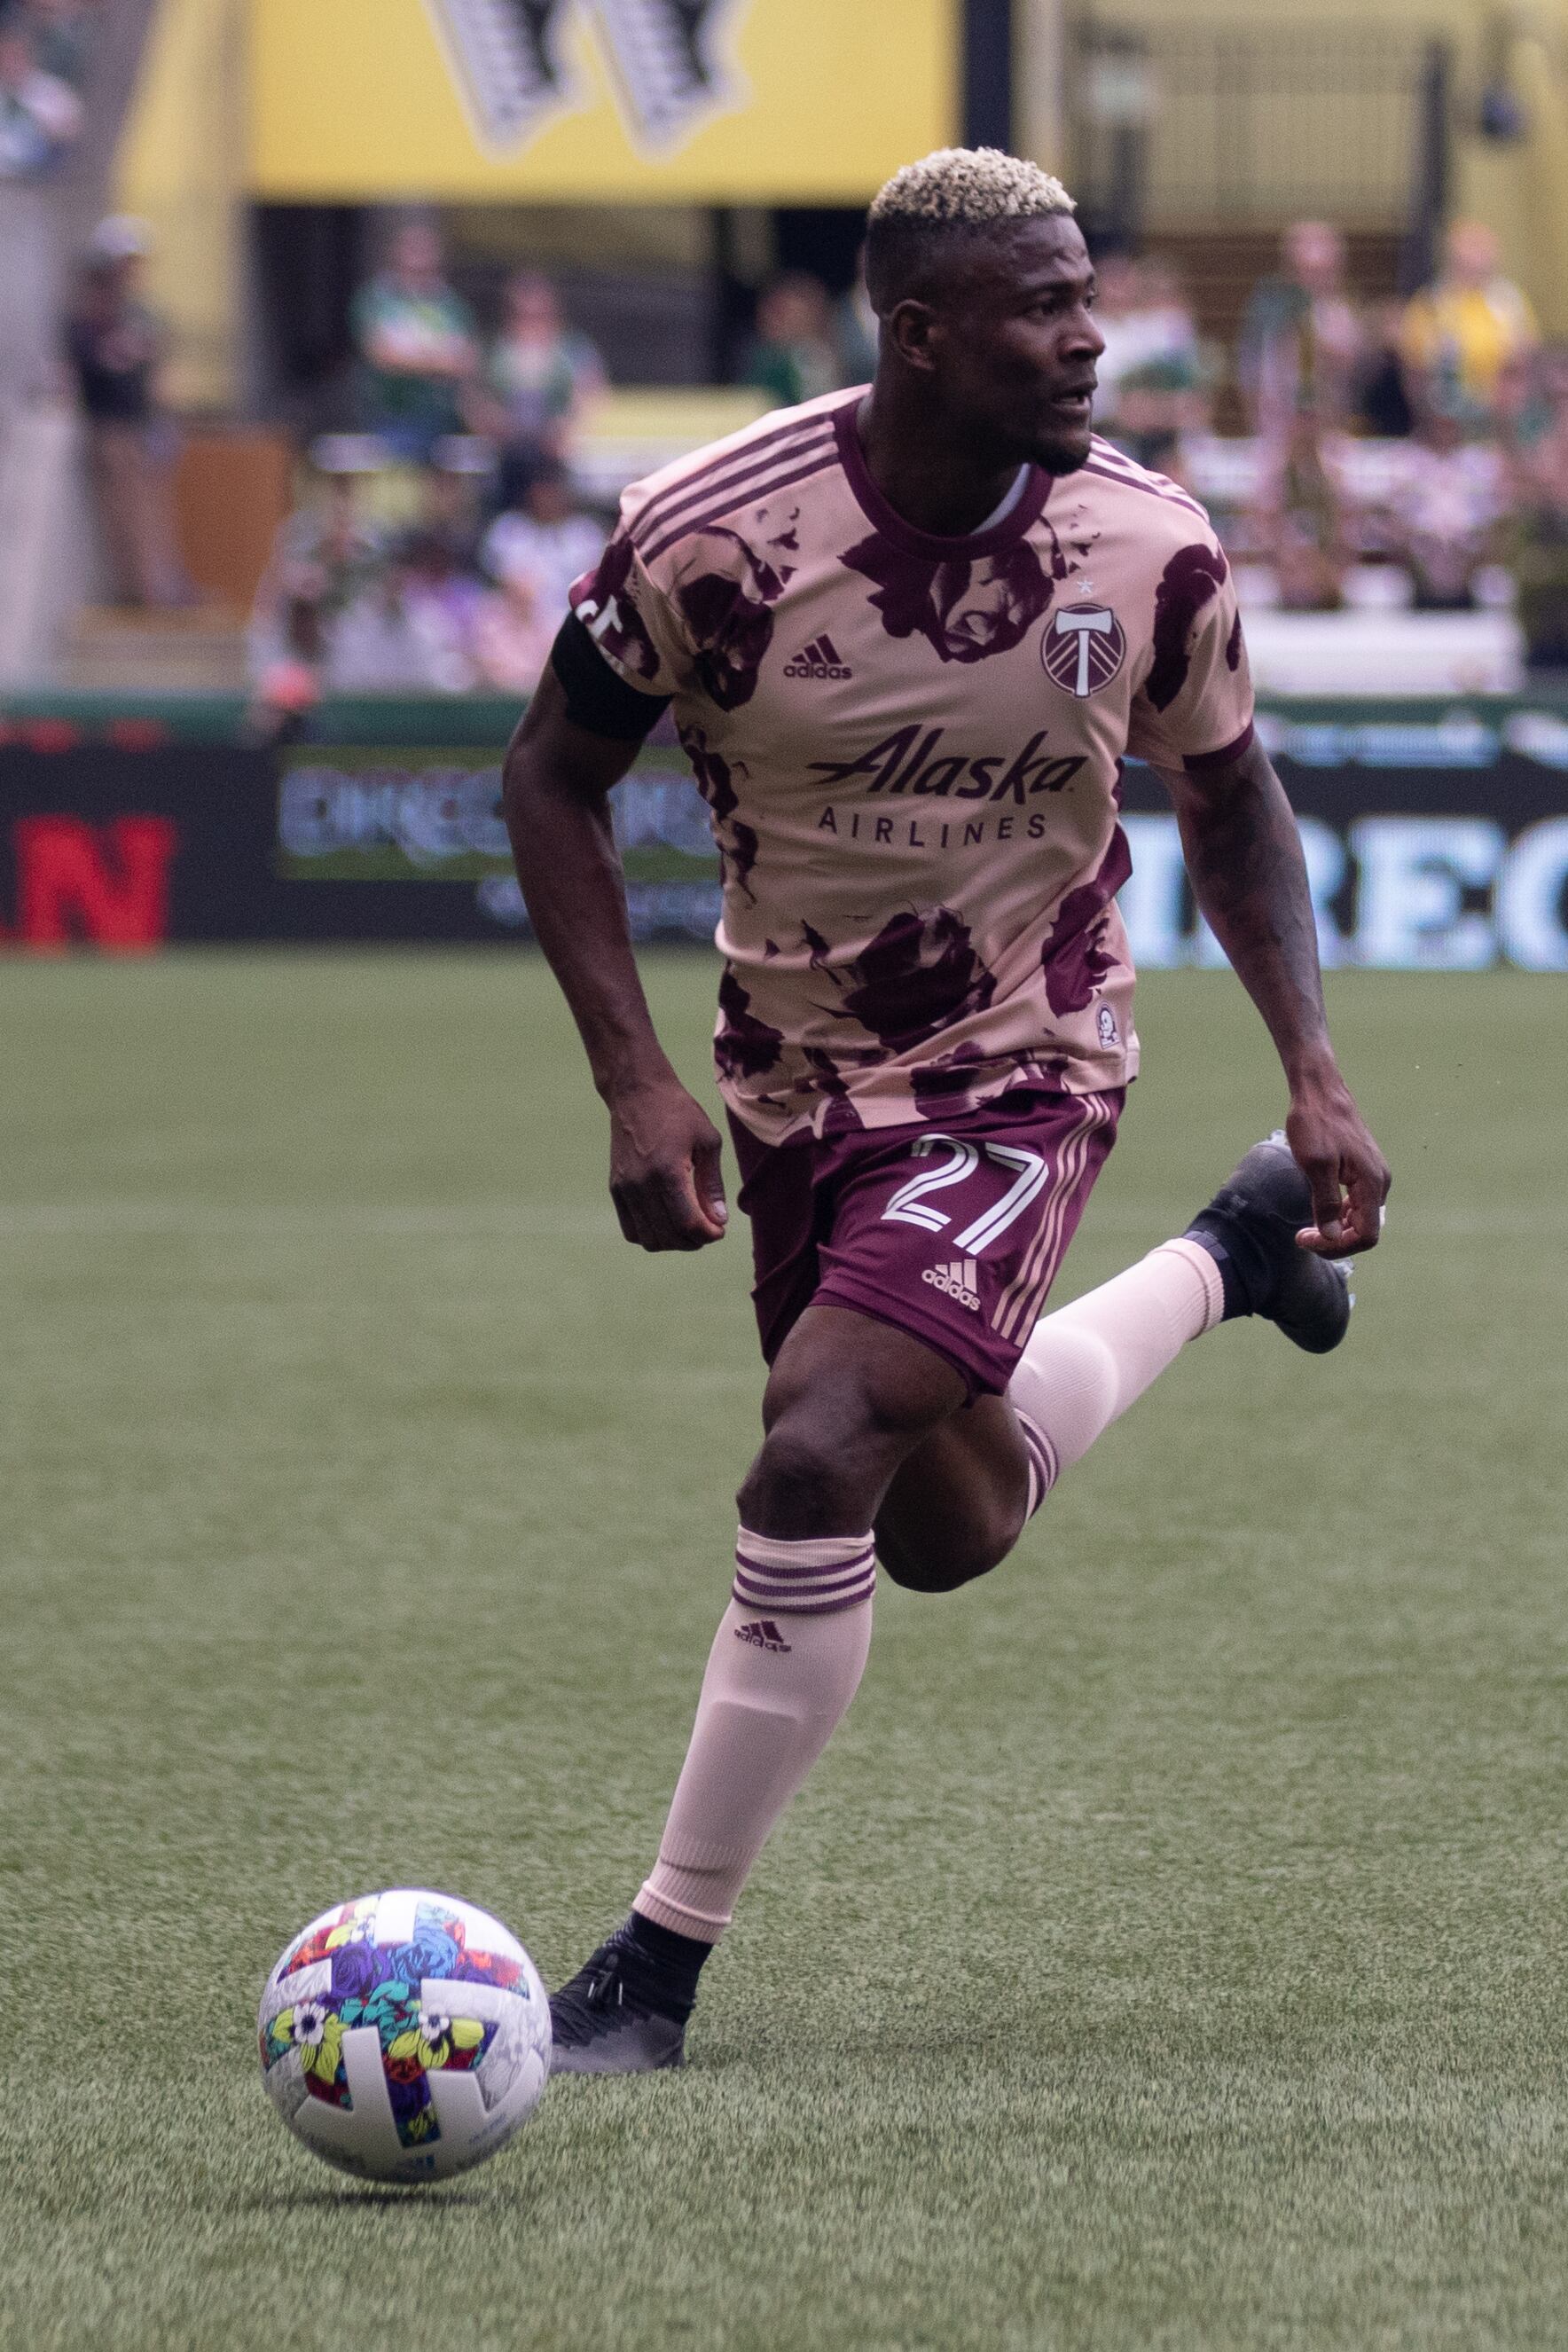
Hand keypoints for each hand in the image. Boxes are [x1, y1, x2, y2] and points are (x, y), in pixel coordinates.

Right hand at [606, 1078, 727, 1251]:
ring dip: (673, 1242)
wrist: (637, 1093)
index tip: (720, 1230)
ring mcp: (625, 1188)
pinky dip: (651, 1235)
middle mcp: (642, 1184)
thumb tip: (719, 1220)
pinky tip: (666, 1223)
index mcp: (668, 1171)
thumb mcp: (708, 1141)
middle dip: (694, 1242)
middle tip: (708, 1230)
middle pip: (669, 1236)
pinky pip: (631, 1230)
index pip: (688, 1223)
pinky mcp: (615, 1189)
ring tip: (688, 1228)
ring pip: (649, 1239)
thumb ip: (712, 1184)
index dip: (708, 1235)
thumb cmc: (678, 1113)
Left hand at [1285, 1066, 1389, 1257]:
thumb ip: (1327, 1203)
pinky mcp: (1363, 1169)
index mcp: (1372, 1183)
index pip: (1365, 1236)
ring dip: (1336, 1228)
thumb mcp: (1316, 1166)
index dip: (1336, 1246)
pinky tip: (1319, 1208)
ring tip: (1308, 1226)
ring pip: (1360, 1218)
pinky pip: (1357, 1203)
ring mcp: (1373, 1175)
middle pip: (1364, 1230)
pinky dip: (1339, 1213)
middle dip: (1334, 1240)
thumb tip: (1332, 1237)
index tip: (1306, 1238)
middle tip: (1302, 1236)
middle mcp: (1380, 1182)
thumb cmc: (1315, 1124)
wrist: (1319, 1091)